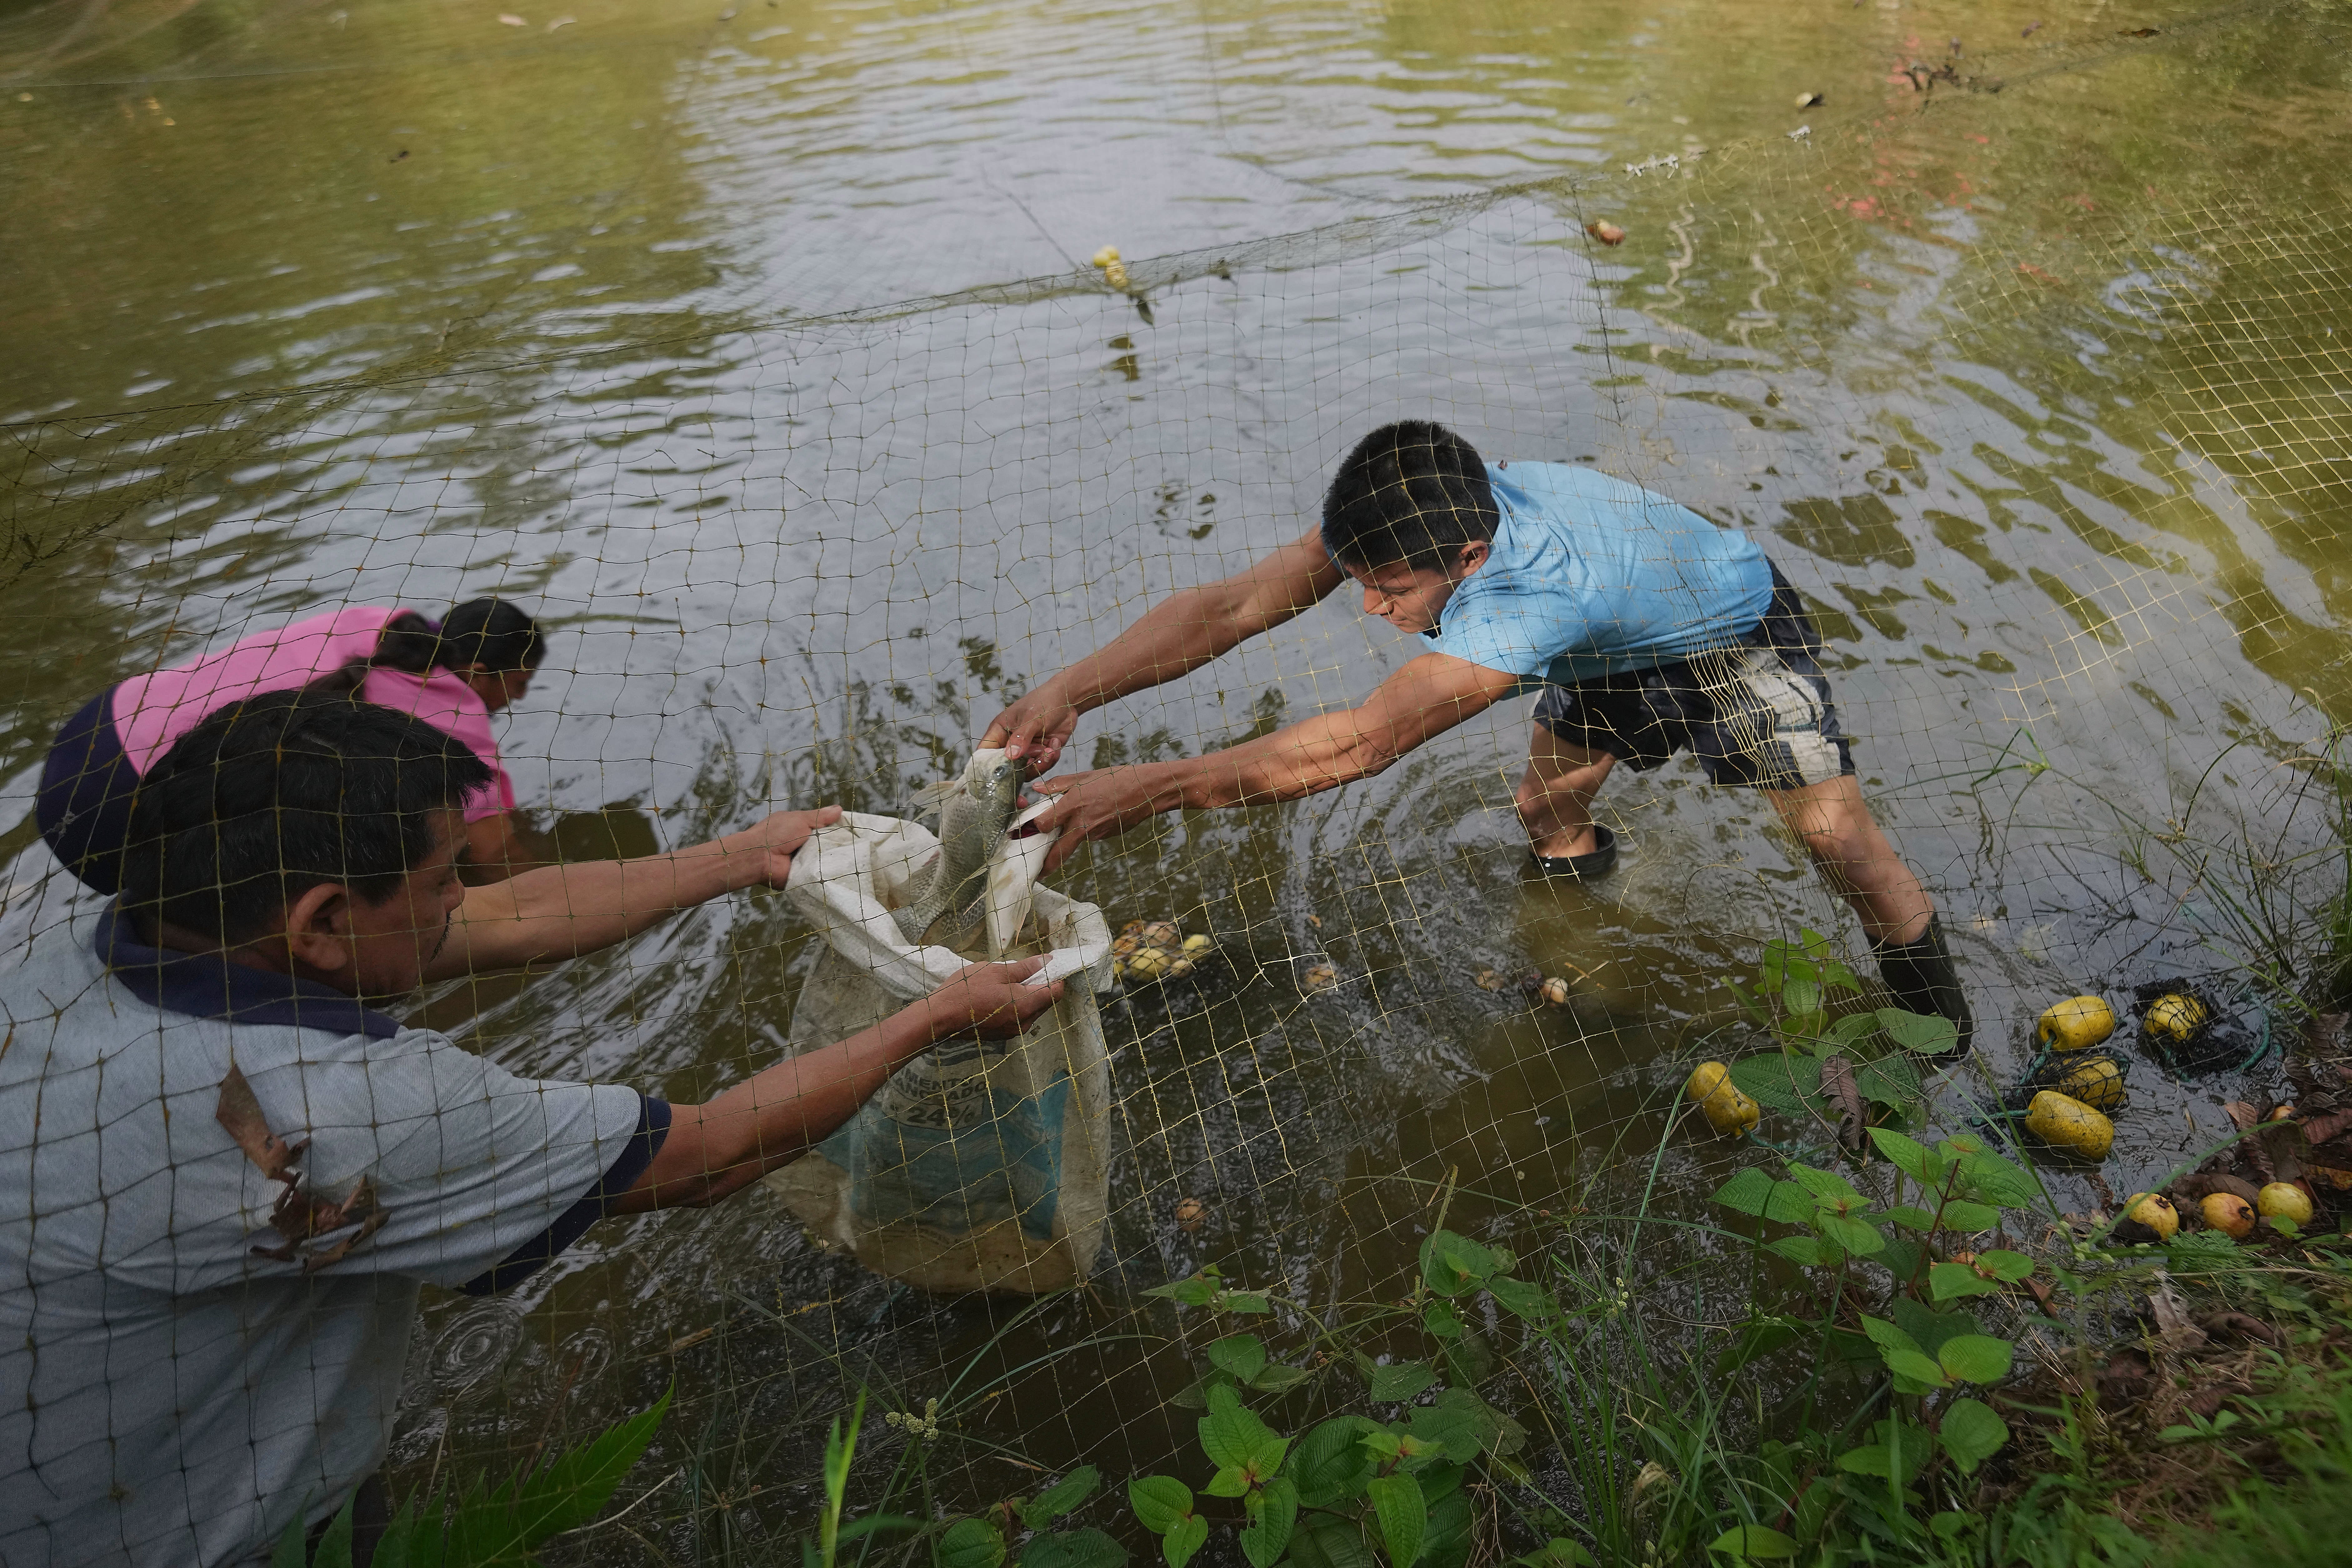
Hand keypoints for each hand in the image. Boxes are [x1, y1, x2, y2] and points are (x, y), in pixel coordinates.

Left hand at [720, 806, 844, 889]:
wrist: (759, 857)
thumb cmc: (776, 833)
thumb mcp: (799, 819)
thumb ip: (819, 816)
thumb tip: (839, 809)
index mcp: (799, 827)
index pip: (822, 827)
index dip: (836, 827)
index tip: (853, 829)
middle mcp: (802, 843)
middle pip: (825, 843)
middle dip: (838, 844)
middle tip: (858, 844)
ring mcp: (803, 860)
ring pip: (824, 858)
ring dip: (834, 857)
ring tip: (855, 856)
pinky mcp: (804, 875)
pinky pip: (819, 872)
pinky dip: (828, 870)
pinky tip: (845, 869)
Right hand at [922, 957, 1063, 1038]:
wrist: (940, 1018)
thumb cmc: (967, 990)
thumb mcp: (995, 971)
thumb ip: (1024, 968)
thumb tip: (1047, 960)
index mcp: (1026, 1005)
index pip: (1056, 992)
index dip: (1055, 976)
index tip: (1045, 965)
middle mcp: (1024, 1022)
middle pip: (1045, 1002)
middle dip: (1039, 985)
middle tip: (1020, 971)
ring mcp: (1013, 1031)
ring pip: (1031, 1010)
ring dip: (1025, 996)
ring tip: (1003, 983)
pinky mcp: (1001, 1035)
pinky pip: (1017, 1018)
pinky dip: (1014, 1006)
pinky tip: (995, 997)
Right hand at [982, 682, 1082, 774]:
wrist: (1068, 699)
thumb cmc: (1044, 701)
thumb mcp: (1032, 718)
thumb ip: (1021, 737)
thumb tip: (1009, 756)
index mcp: (1000, 731)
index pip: (985, 752)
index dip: (987, 766)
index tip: (996, 777)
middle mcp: (1011, 743)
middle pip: (1007, 767)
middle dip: (1021, 770)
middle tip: (1032, 768)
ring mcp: (1026, 749)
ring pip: (1026, 770)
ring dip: (1039, 764)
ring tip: (1049, 750)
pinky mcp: (1041, 753)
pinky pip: (1042, 765)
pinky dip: (1050, 759)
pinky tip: (1055, 744)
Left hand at [1030, 762, 1184, 872]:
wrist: (1149, 790)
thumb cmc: (1118, 778)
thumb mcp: (1087, 776)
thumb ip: (1060, 785)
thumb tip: (1037, 789)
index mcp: (1074, 805)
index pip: (1044, 825)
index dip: (1034, 829)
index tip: (1026, 831)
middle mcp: (1083, 823)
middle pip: (1057, 853)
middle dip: (1046, 867)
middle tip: (1037, 873)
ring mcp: (1095, 834)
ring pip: (1073, 844)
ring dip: (1065, 844)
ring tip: (1058, 839)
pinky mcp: (1105, 837)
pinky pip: (1088, 837)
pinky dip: (1084, 833)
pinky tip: (1091, 819)